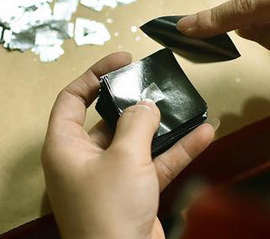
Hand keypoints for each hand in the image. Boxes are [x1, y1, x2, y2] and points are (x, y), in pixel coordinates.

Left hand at [41, 52, 214, 238]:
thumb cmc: (109, 211)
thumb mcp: (123, 157)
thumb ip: (136, 123)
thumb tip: (145, 105)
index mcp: (66, 146)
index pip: (72, 99)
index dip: (94, 75)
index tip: (122, 59)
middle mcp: (85, 159)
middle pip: (108, 118)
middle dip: (134, 100)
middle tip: (156, 83)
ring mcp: (111, 176)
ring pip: (136, 141)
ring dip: (162, 126)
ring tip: (183, 104)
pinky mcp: (134, 192)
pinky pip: (156, 163)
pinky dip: (177, 149)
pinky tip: (203, 133)